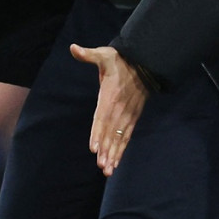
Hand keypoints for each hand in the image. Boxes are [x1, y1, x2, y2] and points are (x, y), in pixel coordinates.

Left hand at [70, 43, 148, 176]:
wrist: (144, 63)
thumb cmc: (120, 60)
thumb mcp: (105, 54)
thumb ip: (89, 54)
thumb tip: (73, 48)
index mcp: (110, 96)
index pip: (101, 117)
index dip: (97, 133)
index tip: (94, 147)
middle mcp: (119, 108)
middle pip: (110, 132)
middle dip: (106, 150)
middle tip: (101, 166)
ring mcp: (127, 115)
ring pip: (119, 138)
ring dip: (114, 154)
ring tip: (108, 170)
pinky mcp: (132, 118)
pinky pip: (126, 136)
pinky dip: (121, 149)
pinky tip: (116, 162)